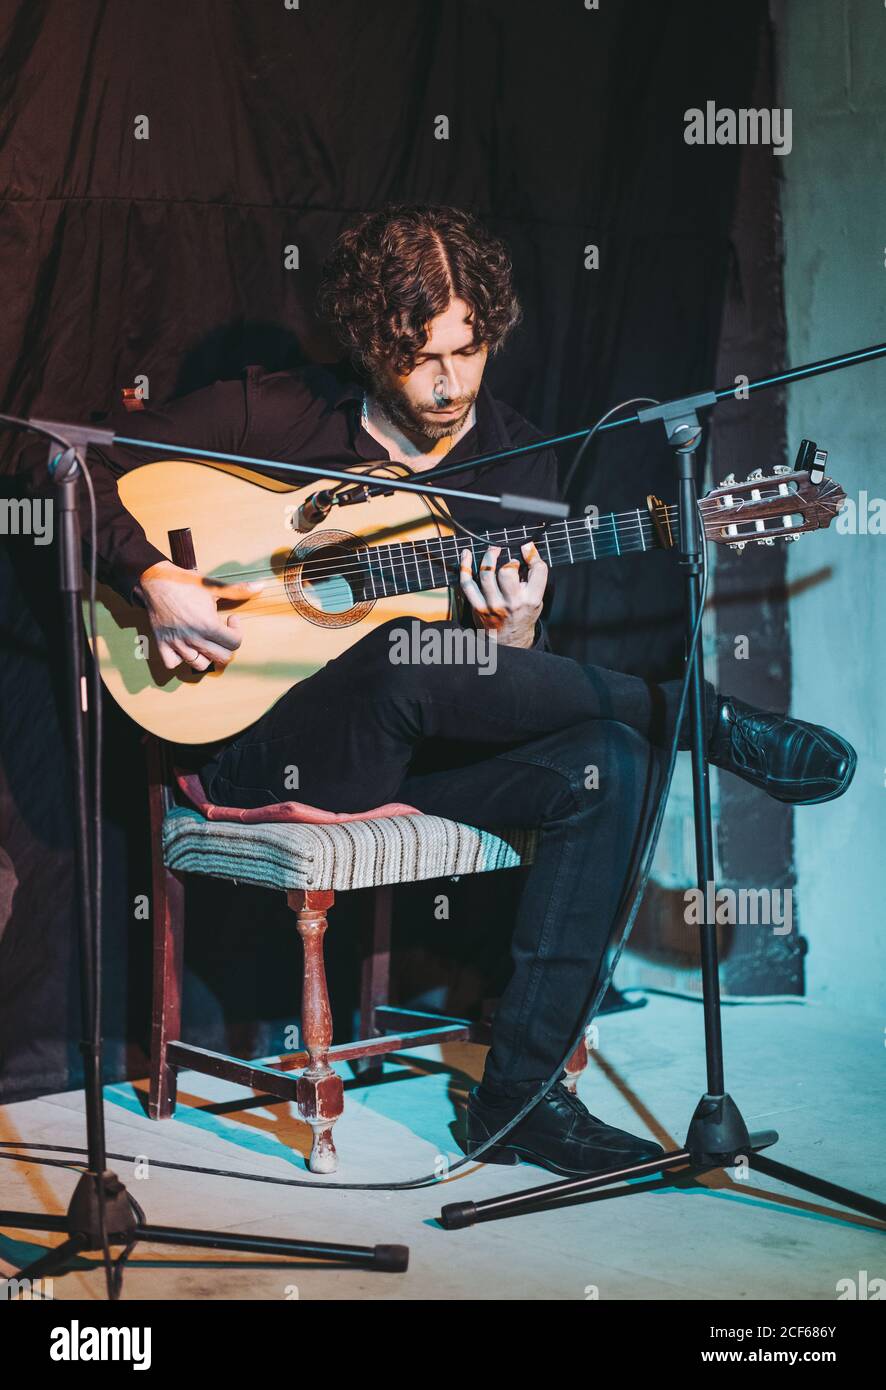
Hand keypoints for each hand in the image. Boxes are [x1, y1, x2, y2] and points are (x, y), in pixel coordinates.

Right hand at [134, 560, 263, 671]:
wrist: (155, 580)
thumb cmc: (185, 582)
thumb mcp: (213, 585)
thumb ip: (238, 590)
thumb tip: (260, 587)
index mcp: (208, 624)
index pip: (234, 643)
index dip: (237, 631)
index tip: (231, 620)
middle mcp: (193, 638)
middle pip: (221, 658)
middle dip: (226, 646)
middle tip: (222, 633)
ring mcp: (177, 643)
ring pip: (199, 664)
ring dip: (206, 655)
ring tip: (206, 640)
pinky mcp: (162, 644)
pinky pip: (173, 663)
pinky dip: (180, 660)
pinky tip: (185, 647)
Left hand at [458, 542, 547, 648]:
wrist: (510, 640)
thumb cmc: (523, 614)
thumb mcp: (537, 597)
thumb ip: (535, 575)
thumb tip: (527, 547)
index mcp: (531, 599)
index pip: (538, 571)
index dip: (532, 555)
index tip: (525, 547)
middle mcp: (512, 603)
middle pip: (507, 573)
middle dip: (507, 560)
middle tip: (507, 558)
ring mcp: (493, 605)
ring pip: (486, 574)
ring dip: (488, 557)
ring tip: (492, 551)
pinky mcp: (478, 607)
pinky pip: (467, 584)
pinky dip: (465, 567)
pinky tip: (467, 555)